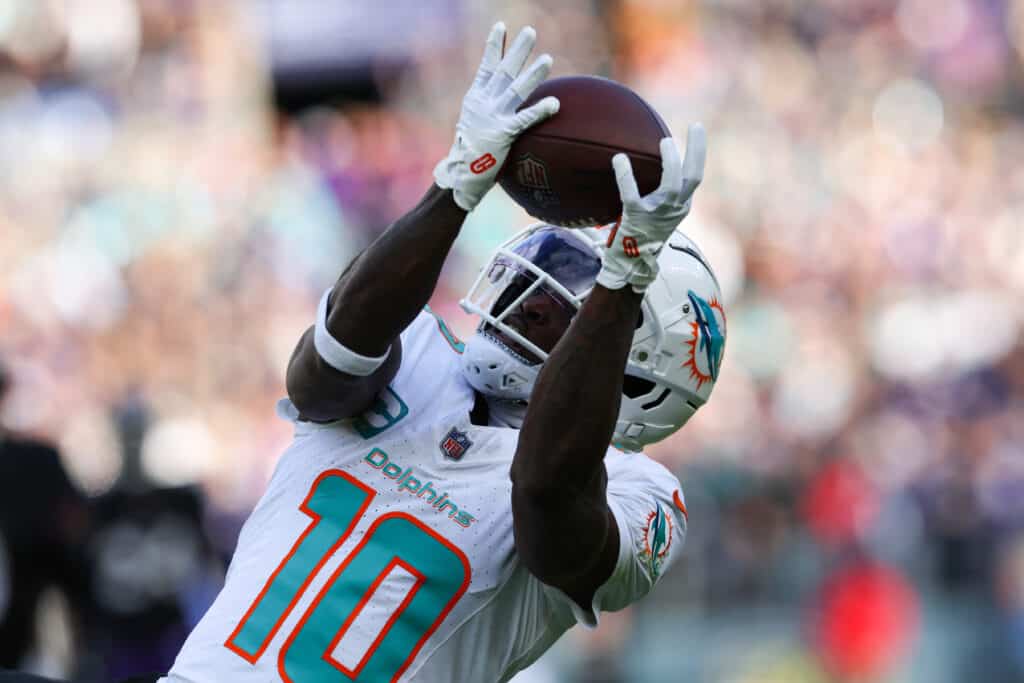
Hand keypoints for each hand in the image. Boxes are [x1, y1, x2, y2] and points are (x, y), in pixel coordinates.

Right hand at [434, 22, 559, 211]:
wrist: (461, 175)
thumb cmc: (470, 151)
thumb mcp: (474, 123)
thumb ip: (488, 108)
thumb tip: (500, 99)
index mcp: (475, 98)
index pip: (486, 66)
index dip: (494, 46)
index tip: (500, 26)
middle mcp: (484, 103)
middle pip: (504, 71)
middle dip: (518, 50)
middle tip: (530, 31)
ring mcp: (493, 117)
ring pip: (516, 90)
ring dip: (533, 74)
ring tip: (548, 59)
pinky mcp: (503, 134)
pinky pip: (525, 119)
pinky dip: (541, 110)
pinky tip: (555, 103)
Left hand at [596, 124, 706, 292]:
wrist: (631, 263)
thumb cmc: (643, 232)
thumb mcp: (661, 211)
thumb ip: (663, 190)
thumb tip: (650, 158)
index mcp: (681, 206)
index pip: (695, 176)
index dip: (698, 151)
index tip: (696, 128)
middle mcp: (674, 209)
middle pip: (693, 178)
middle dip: (697, 151)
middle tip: (694, 127)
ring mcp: (657, 214)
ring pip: (672, 185)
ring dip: (671, 161)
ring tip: (665, 142)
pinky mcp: (636, 218)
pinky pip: (631, 194)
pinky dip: (625, 175)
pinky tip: (619, 159)